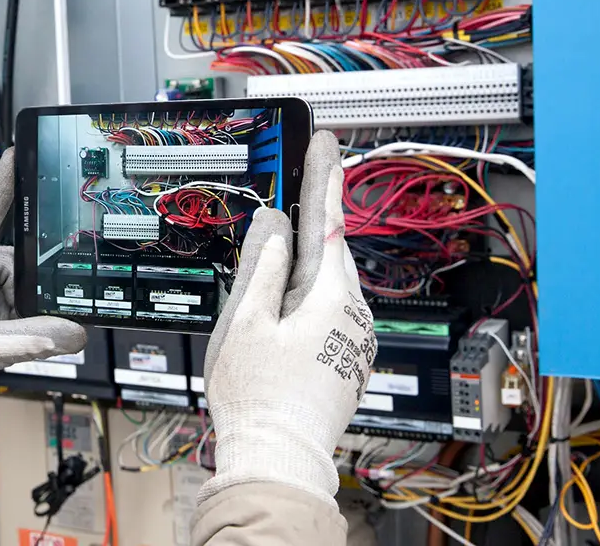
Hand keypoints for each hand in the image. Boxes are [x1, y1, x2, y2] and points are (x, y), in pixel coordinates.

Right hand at [200, 130, 375, 507]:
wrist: (278, 457)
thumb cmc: (258, 397)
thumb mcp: (246, 321)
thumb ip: (262, 266)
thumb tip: (274, 224)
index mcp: (329, 298)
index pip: (328, 221)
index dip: (324, 177)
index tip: (327, 142)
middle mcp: (352, 315)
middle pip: (329, 251)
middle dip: (314, 217)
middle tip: (304, 177)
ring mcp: (353, 339)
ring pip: (327, 282)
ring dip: (306, 263)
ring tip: (281, 253)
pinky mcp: (346, 358)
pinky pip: (328, 310)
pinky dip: (308, 295)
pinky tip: (287, 304)